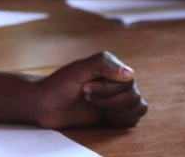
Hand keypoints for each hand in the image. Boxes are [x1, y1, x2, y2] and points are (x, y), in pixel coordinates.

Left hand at [32, 51, 146, 129]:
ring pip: (137, 108)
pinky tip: (101, 115)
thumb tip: (129, 74)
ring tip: (92, 104)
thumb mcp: (78, 69)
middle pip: (133, 96)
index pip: (128, 81)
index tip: (85, 87)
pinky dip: (118, 120)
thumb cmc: (59, 85)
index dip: (107, 89)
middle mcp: (118, 80)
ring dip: (113, 111)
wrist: (47, 105)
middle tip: (86, 96)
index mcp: (110, 66)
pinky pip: (133, 120)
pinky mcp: (116, 114)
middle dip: (107, 101)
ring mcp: (118, 97)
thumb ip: (103, 65)